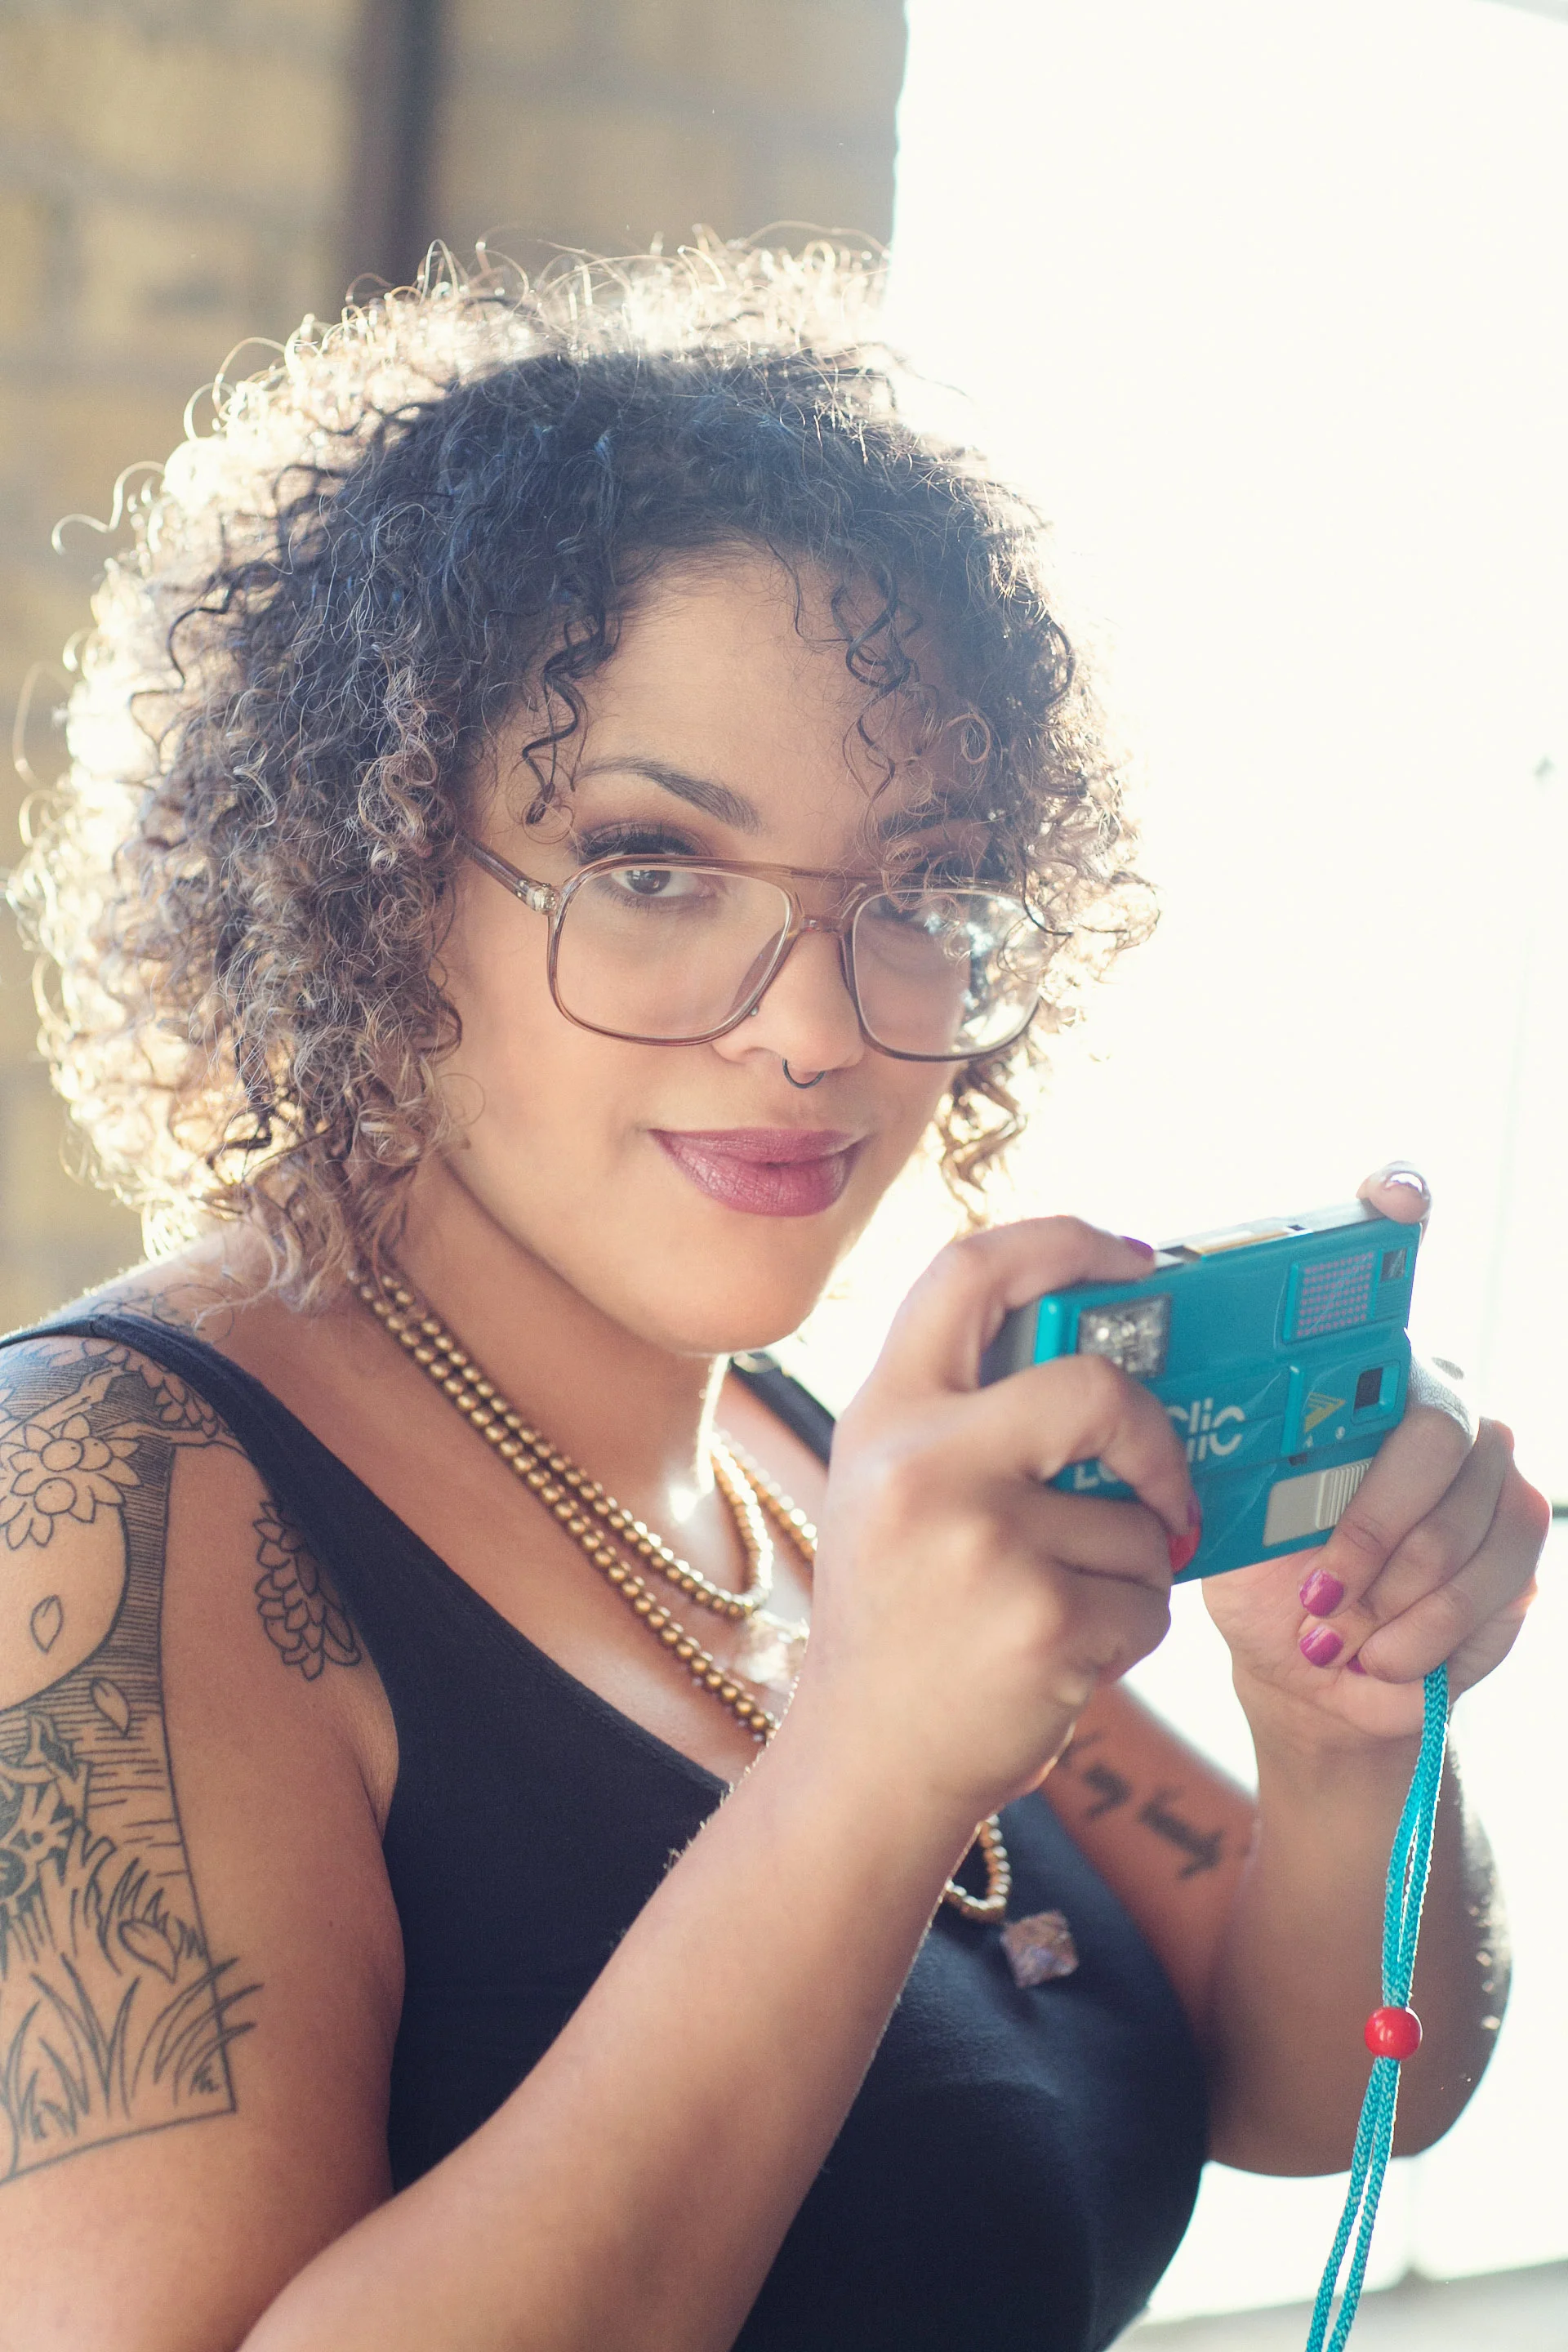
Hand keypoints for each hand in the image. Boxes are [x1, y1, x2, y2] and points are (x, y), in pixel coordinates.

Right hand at [798, 1220, 1195, 1827]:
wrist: (868, 1762)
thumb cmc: (900, 1616)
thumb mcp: (892, 1487)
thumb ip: (969, 1413)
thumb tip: (1109, 1348)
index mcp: (885, 1414)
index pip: (968, 1271)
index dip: (1063, 1242)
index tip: (1134, 1261)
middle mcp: (922, 1464)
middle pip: (1093, 1386)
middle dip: (1152, 1437)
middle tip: (1159, 1482)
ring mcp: (982, 1543)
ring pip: (1136, 1516)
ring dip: (1128, 1568)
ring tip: (1053, 1609)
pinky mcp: (1043, 1621)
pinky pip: (1148, 1597)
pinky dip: (1129, 1630)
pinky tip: (1061, 1657)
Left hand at [1203, 1166, 1550, 1748]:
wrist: (1311, 1670)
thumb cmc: (1260, 1576)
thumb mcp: (1222, 1517)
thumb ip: (1216, 1456)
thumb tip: (1154, 1404)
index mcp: (1347, 1371)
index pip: (1386, 1261)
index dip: (1397, 1211)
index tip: (1392, 1193)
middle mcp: (1426, 1394)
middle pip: (1435, 1430)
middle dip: (1375, 1524)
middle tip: (1319, 1587)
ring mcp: (1484, 1460)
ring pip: (1471, 1516)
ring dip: (1397, 1595)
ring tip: (1336, 1636)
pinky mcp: (1517, 1530)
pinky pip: (1498, 1572)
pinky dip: (1431, 1628)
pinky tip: (1381, 1652)